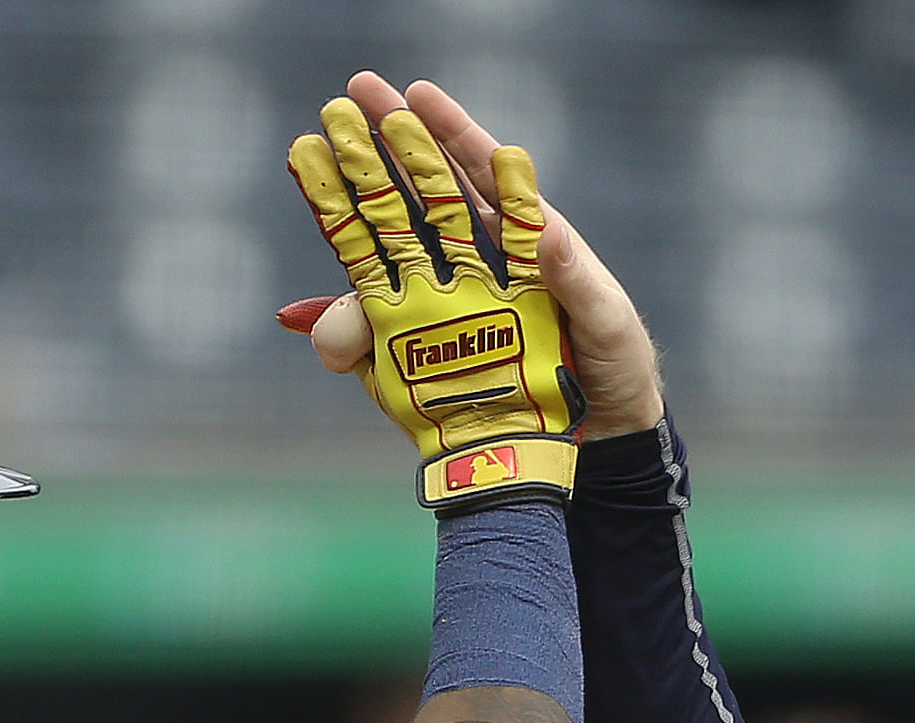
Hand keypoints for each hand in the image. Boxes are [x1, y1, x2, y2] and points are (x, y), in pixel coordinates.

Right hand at [280, 72, 665, 444]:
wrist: (599, 436)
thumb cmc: (612, 366)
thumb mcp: (606, 321)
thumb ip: (576, 280)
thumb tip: (549, 233)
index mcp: (524, 240)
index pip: (482, 172)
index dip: (449, 133)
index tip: (417, 94)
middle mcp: (478, 262)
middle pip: (423, 192)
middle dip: (386, 144)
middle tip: (348, 97)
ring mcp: (448, 302)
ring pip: (390, 247)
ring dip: (352, 208)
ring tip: (318, 161)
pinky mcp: (427, 350)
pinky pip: (377, 328)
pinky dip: (339, 317)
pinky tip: (302, 302)